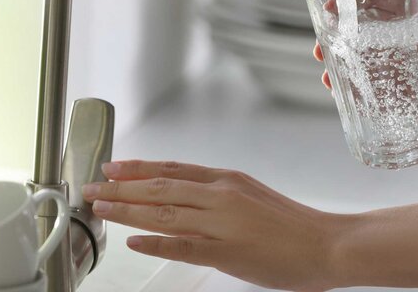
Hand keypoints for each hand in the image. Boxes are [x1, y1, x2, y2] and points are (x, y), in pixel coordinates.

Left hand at [82, 160, 353, 290]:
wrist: (326, 242)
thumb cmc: (292, 223)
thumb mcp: (253, 196)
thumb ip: (219, 196)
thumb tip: (186, 197)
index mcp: (227, 180)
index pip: (173, 169)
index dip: (139, 168)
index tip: (112, 167)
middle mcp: (221, 194)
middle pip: (161, 187)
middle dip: (122, 187)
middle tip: (91, 186)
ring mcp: (223, 222)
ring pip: (165, 212)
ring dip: (128, 210)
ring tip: (101, 208)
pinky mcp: (228, 251)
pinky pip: (184, 246)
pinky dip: (155, 242)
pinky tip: (133, 242)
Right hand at [315, 0, 417, 119]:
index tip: (330, 7)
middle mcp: (416, 33)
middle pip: (369, 30)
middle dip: (342, 37)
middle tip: (321, 49)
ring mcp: (417, 61)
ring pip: (373, 61)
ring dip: (349, 67)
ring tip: (329, 79)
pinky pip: (389, 89)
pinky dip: (369, 93)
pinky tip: (353, 101)